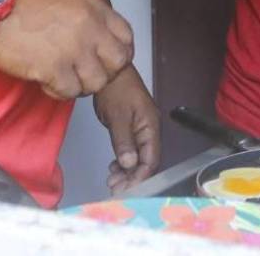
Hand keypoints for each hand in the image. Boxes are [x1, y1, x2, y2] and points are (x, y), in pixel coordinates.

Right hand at [0, 0, 133, 99]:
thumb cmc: (23, 0)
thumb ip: (88, 10)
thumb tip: (99, 28)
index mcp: (93, 9)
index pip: (126, 35)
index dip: (120, 50)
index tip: (109, 58)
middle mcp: (89, 29)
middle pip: (118, 62)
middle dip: (106, 71)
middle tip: (88, 72)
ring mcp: (73, 50)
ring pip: (97, 82)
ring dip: (82, 84)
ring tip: (65, 77)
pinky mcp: (54, 69)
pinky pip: (69, 92)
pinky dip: (59, 90)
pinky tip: (47, 80)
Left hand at [93, 65, 160, 194]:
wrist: (108, 70)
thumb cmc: (115, 89)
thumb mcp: (118, 116)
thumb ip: (124, 141)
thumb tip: (129, 164)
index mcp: (151, 126)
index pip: (151, 159)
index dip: (139, 176)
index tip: (125, 188)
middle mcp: (149, 130)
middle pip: (146, 161)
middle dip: (132, 177)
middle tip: (115, 188)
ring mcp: (140, 129)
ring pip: (138, 157)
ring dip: (126, 171)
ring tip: (111, 180)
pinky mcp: (131, 128)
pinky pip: (132, 150)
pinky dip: (123, 161)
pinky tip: (113, 167)